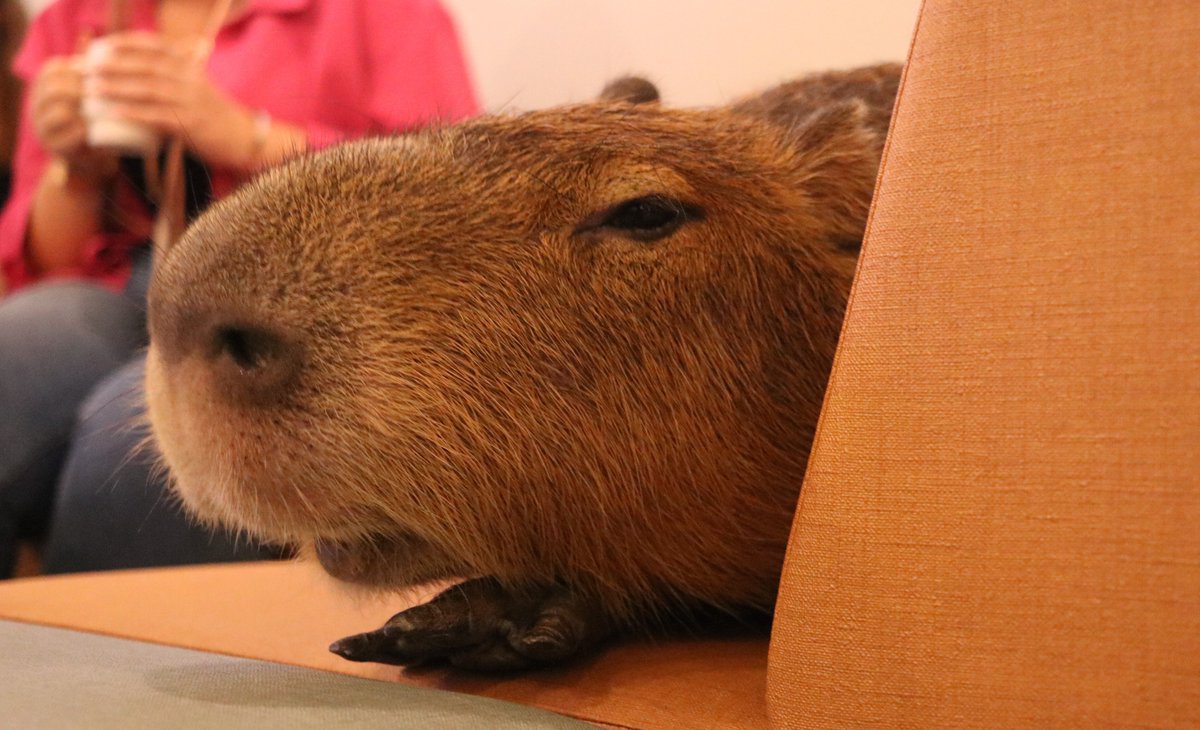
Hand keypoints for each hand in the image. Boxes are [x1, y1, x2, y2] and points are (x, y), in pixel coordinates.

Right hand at [31, 53, 115, 181]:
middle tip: (108, 90)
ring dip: (80, 108)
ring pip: (56, 111)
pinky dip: (78, 131)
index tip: (105, 71)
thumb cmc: (94, 118)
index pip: (54, 68)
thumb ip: (86, 66)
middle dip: (81, 86)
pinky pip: (63, 136)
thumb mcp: (88, 91)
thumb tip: (89, 32)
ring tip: (103, 107)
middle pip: (54, 87)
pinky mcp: (55, 149)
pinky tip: (92, 128)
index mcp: (44, 88)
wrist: (94, 159)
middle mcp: (37, 105)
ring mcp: (43, 128)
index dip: (79, 67)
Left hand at [85, 32, 258, 170]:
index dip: (126, 44)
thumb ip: (176, 71)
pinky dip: (134, 113)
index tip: (102, 46)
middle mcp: (190, 80)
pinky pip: (157, 116)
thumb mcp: (198, 85)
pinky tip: (114, 112)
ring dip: (117, 88)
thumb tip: (143, 63)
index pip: (154, 46)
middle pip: (146, 66)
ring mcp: (191, 102)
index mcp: (190, 66)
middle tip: (88, 68)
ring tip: (92, 88)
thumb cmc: (214, 113)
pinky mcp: (190, 125)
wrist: (243, 137)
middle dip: (114, 65)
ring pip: (148, 89)